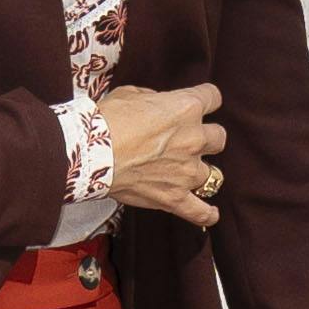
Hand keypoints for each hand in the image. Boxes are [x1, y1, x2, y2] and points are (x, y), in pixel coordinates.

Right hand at [98, 83, 224, 227]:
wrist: (89, 154)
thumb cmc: (106, 120)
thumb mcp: (130, 94)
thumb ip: (153, 99)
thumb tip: (156, 106)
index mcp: (186, 108)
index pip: (213, 97)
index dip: (205, 99)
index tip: (199, 103)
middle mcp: (193, 139)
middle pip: (219, 137)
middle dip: (206, 138)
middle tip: (188, 140)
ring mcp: (186, 171)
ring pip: (213, 173)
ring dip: (200, 171)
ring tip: (186, 172)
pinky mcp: (174, 197)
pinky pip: (199, 211)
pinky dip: (206, 214)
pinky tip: (211, 214)